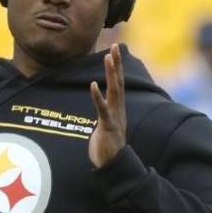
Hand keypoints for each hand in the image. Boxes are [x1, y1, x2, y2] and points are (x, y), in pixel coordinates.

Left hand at [89, 43, 126, 167]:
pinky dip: (97, 97)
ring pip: (114, 91)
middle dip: (117, 64)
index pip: (118, 83)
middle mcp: (119, 109)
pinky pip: (102, 109)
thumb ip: (106, 113)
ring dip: (111, 73)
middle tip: (115, 46)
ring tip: (108, 57)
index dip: (116, 67)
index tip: (114, 50)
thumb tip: (101, 105)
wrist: (114, 166)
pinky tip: (92, 85)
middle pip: (119, 82)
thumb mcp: (107, 125)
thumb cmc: (108, 147)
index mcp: (118, 108)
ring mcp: (114, 117)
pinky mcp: (107, 126)